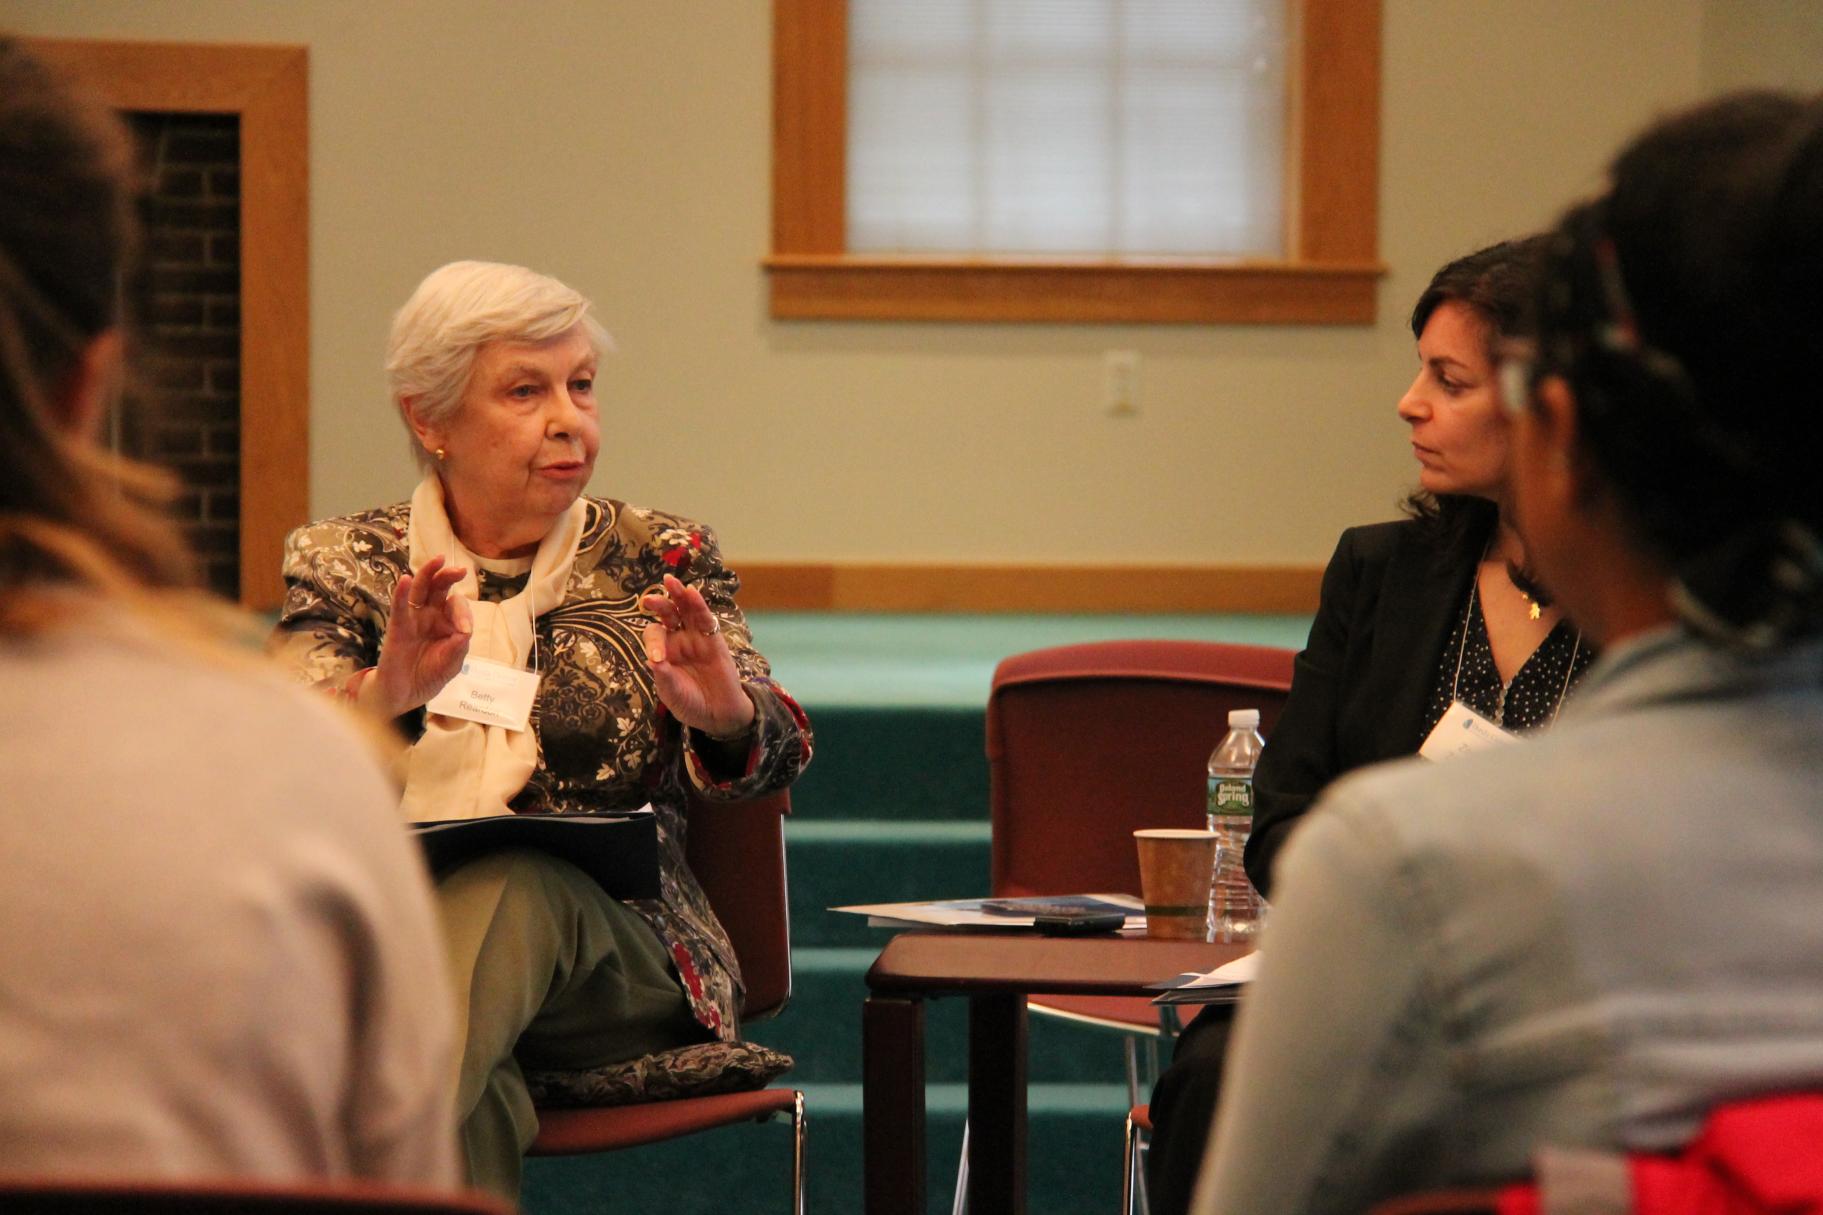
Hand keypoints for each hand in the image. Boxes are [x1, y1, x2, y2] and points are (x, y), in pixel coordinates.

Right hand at [371, 554, 472, 717]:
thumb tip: (464, 630)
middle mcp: (430, 616)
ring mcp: (413, 620)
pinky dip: (401, 593)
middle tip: (459, 570)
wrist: (405, 695)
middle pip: (439, 589)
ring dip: (428, 574)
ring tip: (437, 560)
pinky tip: (406, 580)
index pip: (457, 607)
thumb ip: (458, 648)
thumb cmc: (429, 676)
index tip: (463, 630)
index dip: (462, 613)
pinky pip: (399, 608)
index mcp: (447, 623)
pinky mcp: (398, 628)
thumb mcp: (451, 664)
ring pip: (420, 590)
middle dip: (449, 576)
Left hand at [640, 573, 753, 737]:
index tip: (658, 659)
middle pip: (667, 614)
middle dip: (658, 604)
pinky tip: (692, 593)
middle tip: (648, 599)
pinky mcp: (714, 640)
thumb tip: (653, 661)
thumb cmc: (691, 704)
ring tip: (670, 581)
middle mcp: (678, 640)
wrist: (719, 715)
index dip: (654, 643)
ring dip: (678, 595)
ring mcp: (696, 638)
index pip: (654, 636)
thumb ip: (665, 679)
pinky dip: (699, 605)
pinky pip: (705, 619)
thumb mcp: (673, 695)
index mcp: (663, 652)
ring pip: (686, 610)